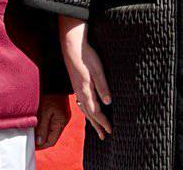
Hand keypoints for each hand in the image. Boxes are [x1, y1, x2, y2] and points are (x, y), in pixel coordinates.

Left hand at [34, 94, 69, 149]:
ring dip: (41, 132)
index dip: (40, 146)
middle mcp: (63, 121)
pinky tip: (37, 123)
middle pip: (51, 137)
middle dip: (40, 140)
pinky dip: (44, 126)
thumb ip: (42, 128)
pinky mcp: (59, 112)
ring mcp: (61, 116)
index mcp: (61, 122)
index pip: (51, 141)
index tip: (30, 145)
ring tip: (32, 131)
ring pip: (50, 130)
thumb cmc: (49, 95)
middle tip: (29, 138)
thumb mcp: (43, 112)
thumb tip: (39, 142)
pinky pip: (51, 124)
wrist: (53, 81)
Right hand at [59, 15, 112, 139]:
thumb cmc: (87, 57)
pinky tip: (87, 110)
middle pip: (90, 114)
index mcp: (86, 91)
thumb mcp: (98, 71)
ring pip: (85, 109)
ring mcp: (77, 89)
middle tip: (104, 136)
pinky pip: (81, 102)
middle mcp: (80, 93)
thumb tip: (108, 103)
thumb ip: (103, 87)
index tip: (110, 131)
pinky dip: (86, 110)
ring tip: (97, 128)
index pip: (96, 112)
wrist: (72, 47)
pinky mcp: (77, 84)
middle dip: (98, 125)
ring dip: (92, 119)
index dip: (103, 122)